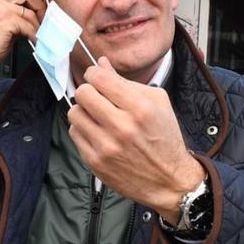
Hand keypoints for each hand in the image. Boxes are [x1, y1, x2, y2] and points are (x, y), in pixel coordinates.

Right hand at [0, 0, 43, 86]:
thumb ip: (9, 16)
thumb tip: (28, 16)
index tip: (41, 3)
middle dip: (39, 4)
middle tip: (44, 18)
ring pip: (29, 10)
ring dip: (37, 23)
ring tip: (39, 34)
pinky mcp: (5, 21)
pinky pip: (28, 25)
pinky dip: (34, 34)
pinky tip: (34, 41)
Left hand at [68, 57, 204, 220]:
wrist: (169, 180)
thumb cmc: (165, 138)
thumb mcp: (157, 103)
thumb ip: (126, 82)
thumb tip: (100, 62)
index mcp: (140, 108)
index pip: (99, 78)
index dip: (94, 74)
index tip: (97, 78)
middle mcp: (121, 127)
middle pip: (82, 93)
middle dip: (88, 91)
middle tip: (97, 97)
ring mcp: (106, 146)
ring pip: (74, 113)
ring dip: (84, 110)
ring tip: (97, 116)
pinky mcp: (95, 162)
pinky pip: (75, 133)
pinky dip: (83, 129)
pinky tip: (97, 132)